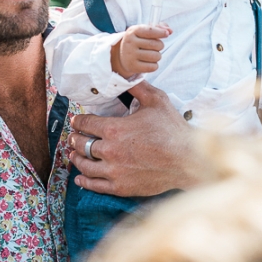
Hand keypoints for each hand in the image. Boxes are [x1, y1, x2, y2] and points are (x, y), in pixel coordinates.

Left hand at [70, 81, 202, 196]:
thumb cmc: (173, 129)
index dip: (78, 121)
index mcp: (115, 129)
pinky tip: (80, 178)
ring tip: (74, 155)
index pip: (86, 124)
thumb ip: (137, 87)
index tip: (76, 121)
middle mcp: (110, 151)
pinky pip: (95, 185)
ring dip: (76, 158)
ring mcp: (114, 171)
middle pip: (82, 144)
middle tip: (73, 137)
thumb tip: (127, 75)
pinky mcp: (121, 186)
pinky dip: (84, 181)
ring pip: (85, 165)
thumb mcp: (156, 100)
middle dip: (75, 139)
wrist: (188, 159)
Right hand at [110, 24, 170, 78]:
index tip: (166, 34)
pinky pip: (153, 67)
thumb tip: (170, 31)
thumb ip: (159, 28)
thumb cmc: (138, 41)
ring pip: (156, 56)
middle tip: (156, 47)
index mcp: (133, 31)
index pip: (149, 31)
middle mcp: (130, 43)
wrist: (122, 55)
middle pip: (155, 44)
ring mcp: (130, 55)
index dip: (160, 32)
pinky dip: (154, 65)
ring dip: (158, 56)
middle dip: (160, 45)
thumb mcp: (144, 31)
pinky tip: (148, 62)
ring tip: (152, 54)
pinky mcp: (133, 67)